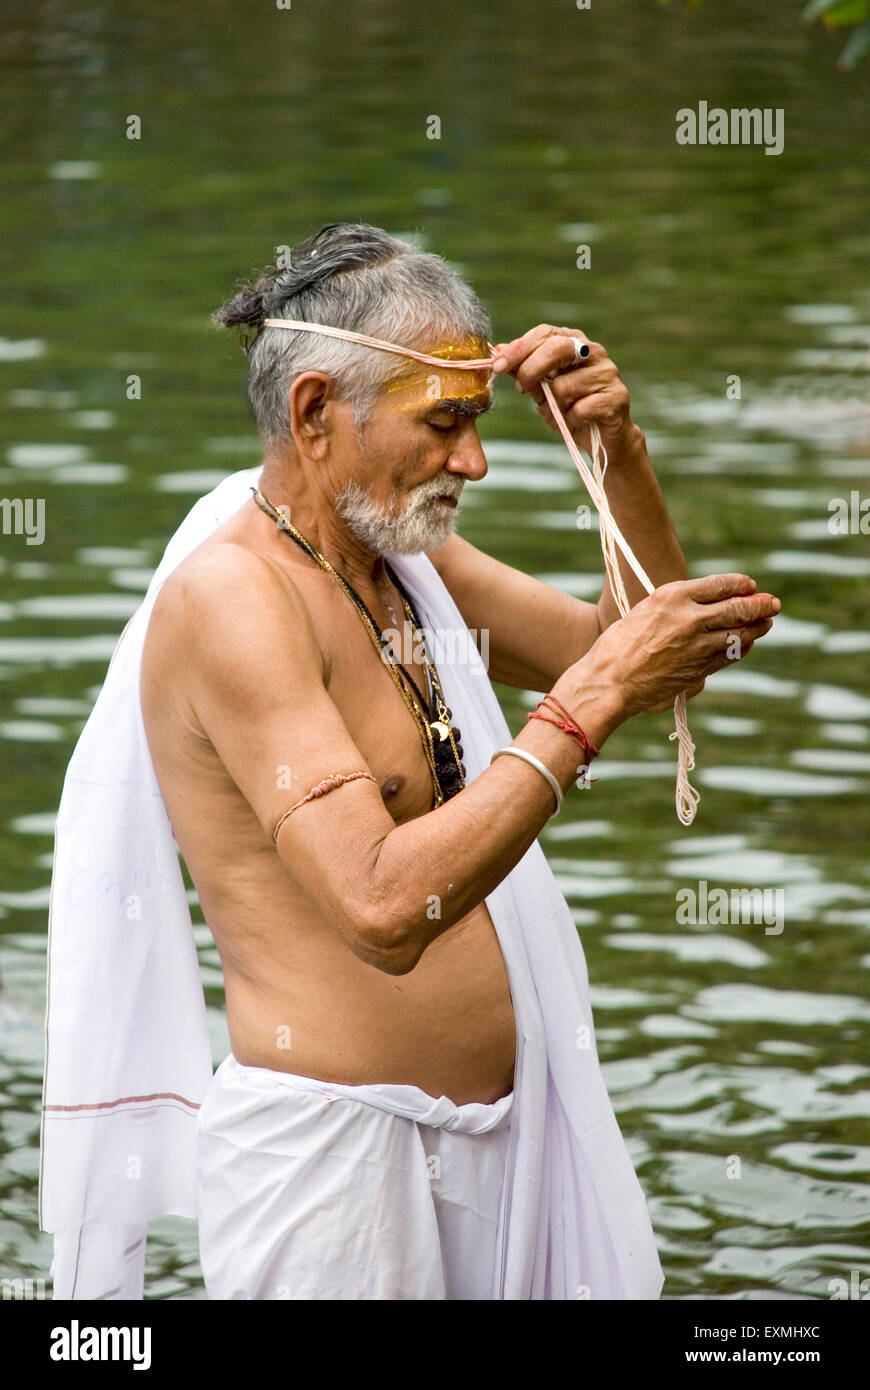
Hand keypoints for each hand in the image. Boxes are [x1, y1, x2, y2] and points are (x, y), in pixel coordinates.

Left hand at [491, 323, 635, 454]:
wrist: (603, 441)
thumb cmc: (571, 411)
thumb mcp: (541, 391)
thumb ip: (524, 372)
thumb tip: (498, 352)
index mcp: (574, 343)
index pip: (544, 333)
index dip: (518, 348)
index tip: (497, 366)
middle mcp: (594, 352)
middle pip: (556, 348)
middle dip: (531, 369)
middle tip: (521, 388)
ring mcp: (608, 373)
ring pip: (564, 385)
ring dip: (556, 405)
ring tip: (564, 411)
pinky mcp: (617, 397)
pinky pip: (580, 409)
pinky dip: (571, 420)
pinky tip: (579, 422)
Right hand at [554, 572, 780, 725]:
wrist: (611, 681)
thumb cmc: (620, 644)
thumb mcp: (646, 610)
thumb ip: (677, 605)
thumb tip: (708, 603)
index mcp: (673, 595)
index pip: (720, 584)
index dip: (741, 585)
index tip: (750, 585)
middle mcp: (690, 618)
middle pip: (738, 607)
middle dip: (760, 604)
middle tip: (773, 603)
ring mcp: (698, 645)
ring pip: (741, 634)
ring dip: (757, 627)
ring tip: (765, 622)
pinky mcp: (701, 669)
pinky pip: (730, 655)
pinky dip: (742, 648)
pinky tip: (745, 644)